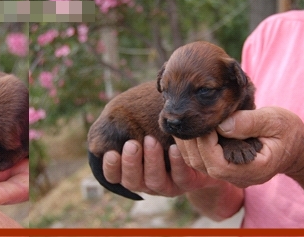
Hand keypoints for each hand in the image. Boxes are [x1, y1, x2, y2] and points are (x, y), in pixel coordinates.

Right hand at [101, 136, 221, 197]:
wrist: (195, 141)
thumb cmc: (158, 127)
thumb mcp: (139, 124)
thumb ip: (124, 126)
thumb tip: (108, 119)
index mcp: (130, 169)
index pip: (113, 176)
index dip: (111, 168)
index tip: (112, 153)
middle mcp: (145, 181)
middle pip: (132, 181)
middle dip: (131, 163)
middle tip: (132, 145)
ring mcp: (167, 185)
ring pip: (154, 181)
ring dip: (151, 161)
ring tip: (151, 140)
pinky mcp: (187, 183)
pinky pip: (180, 178)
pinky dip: (176, 163)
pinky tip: (174, 147)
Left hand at [175, 107, 303, 186]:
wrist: (297, 148)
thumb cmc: (288, 132)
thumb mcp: (275, 121)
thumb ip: (249, 122)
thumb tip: (222, 124)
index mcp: (254, 169)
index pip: (218, 164)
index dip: (206, 143)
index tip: (207, 121)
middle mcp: (239, 177)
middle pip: (203, 166)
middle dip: (192, 142)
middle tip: (188, 118)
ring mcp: (232, 175)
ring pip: (198, 165)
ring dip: (189, 143)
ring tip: (186, 121)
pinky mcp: (226, 167)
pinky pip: (202, 160)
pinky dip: (193, 144)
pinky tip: (191, 127)